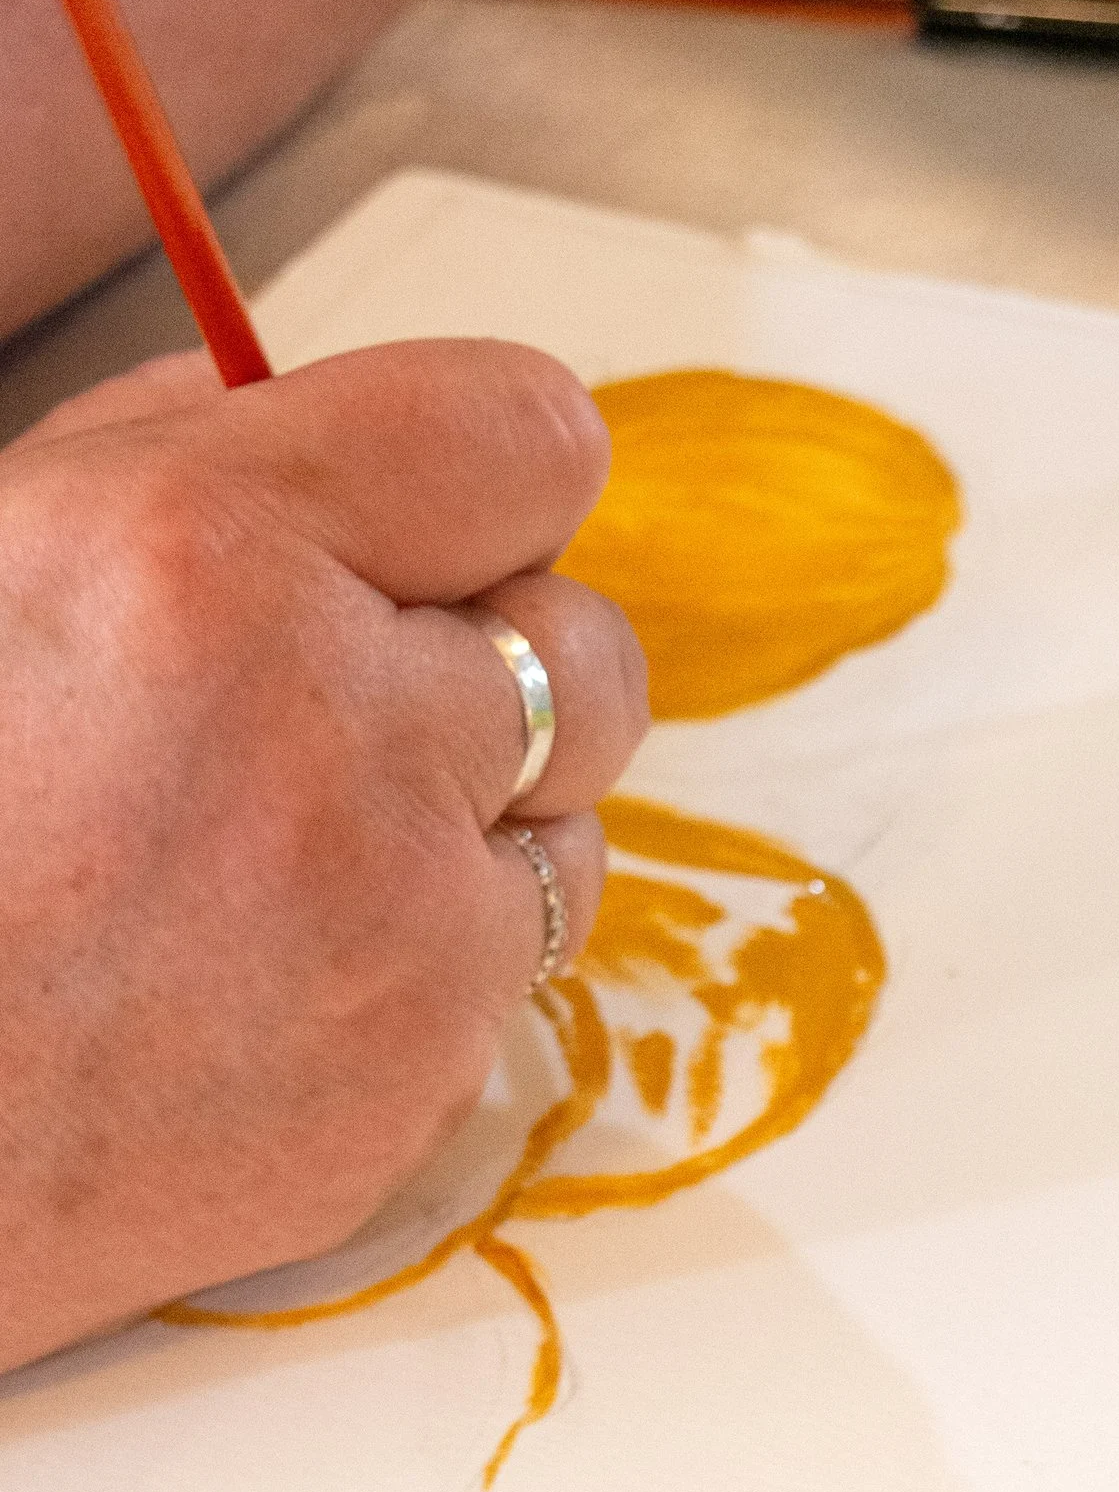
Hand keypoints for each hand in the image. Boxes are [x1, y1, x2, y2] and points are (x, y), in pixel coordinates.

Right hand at [0, 336, 648, 1373]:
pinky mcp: (426, 1072)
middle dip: (492, 664)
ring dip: (471, 825)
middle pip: (585, 642)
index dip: (489, 477)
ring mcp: (401, 920)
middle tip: (349, 708)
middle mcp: (336, 726)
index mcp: (199, 550)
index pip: (523, 437)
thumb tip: (305, 418)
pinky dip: (422, 965)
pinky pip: (509, 974)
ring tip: (285, 861)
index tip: (444, 520)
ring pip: (575, 821)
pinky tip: (270, 979)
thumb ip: (160, 458)